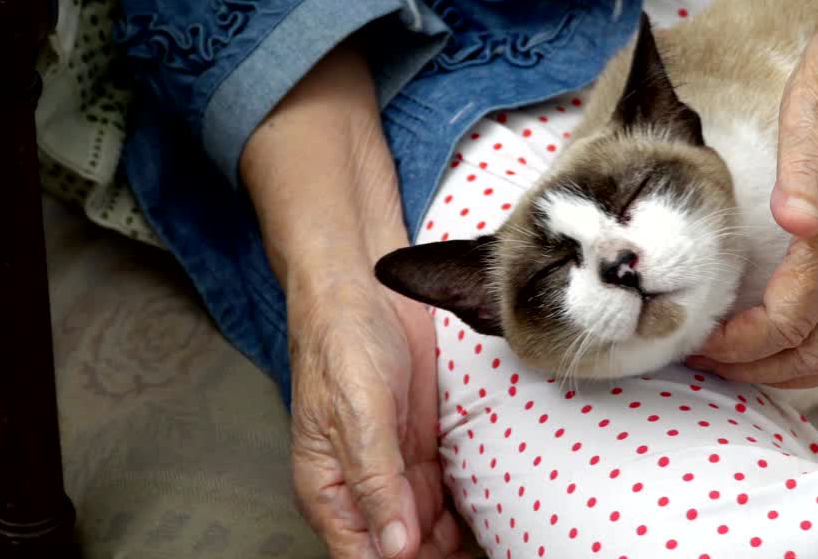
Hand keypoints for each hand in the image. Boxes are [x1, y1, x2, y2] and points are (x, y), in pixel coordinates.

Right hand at [288, 275, 463, 558]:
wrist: (363, 285)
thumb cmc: (340, 341)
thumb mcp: (356, 415)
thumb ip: (375, 482)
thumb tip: (394, 548)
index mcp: (328, 488)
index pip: (363, 556)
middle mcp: (360, 484)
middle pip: (398, 547)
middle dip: (433, 556)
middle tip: (477, 556)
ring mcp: (393, 465)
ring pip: (425, 526)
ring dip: (451, 540)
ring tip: (489, 545)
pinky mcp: (420, 443)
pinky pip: (442, 492)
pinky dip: (460, 508)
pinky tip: (484, 515)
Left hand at [689, 0, 817, 387]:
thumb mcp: (814, 103)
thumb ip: (803, 169)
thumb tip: (796, 222)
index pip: (791, 318)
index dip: (743, 342)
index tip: (702, 341)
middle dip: (764, 369)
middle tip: (714, 363)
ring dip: (804, 373)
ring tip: (755, 368)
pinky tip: (813, 348)